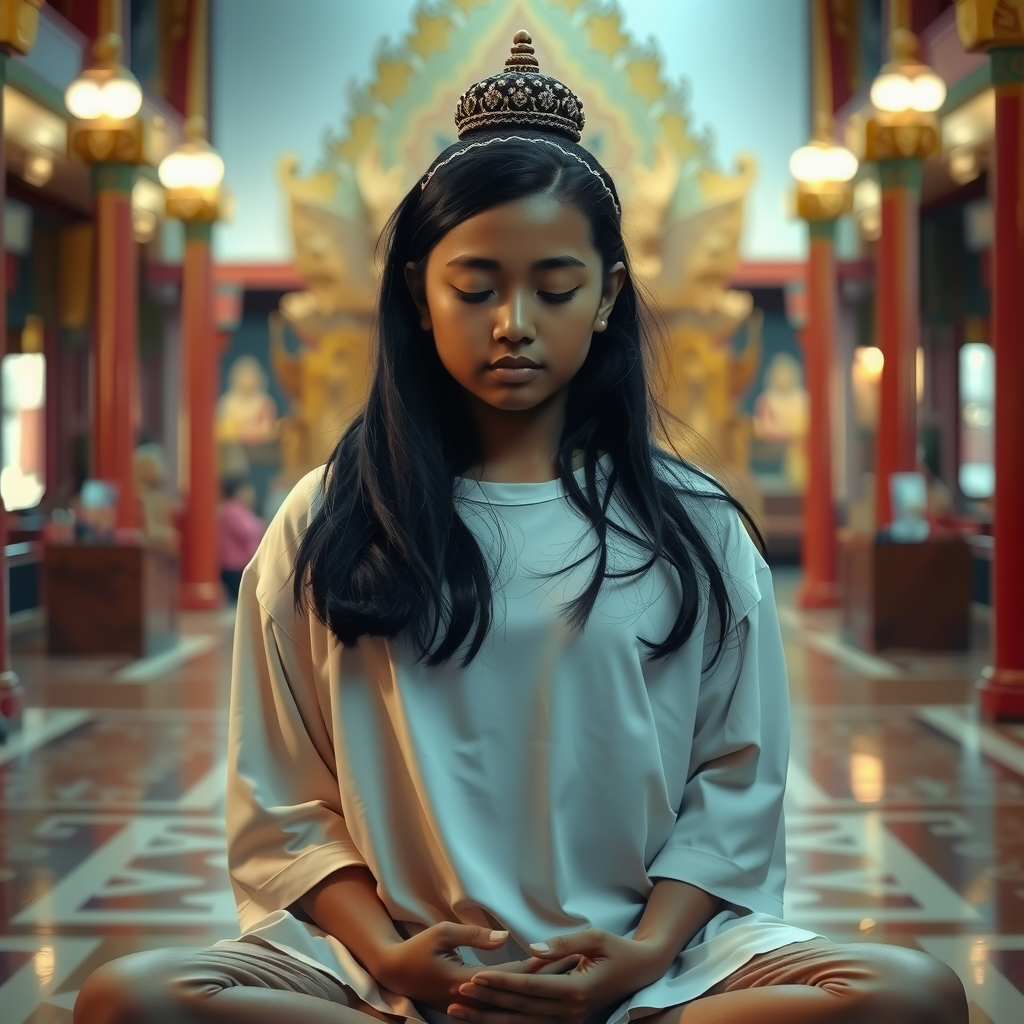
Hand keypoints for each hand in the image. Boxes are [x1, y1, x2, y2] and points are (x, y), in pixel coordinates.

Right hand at [375, 922, 578, 1013]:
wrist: (394, 973)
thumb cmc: (417, 949)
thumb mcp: (441, 933)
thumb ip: (474, 936)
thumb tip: (505, 937)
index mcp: (464, 983)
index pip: (512, 975)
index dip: (539, 964)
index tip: (565, 955)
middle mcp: (471, 1002)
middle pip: (518, 992)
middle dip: (548, 978)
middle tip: (576, 965)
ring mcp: (470, 1009)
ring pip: (513, 1002)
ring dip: (539, 989)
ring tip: (566, 975)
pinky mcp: (469, 1009)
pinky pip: (502, 1007)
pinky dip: (522, 998)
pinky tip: (540, 992)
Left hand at [450, 928, 671, 1023]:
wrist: (641, 971)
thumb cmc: (618, 949)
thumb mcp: (594, 938)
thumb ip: (562, 945)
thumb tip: (531, 950)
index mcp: (576, 991)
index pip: (529, 989)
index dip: (500, 984)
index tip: (474, 978)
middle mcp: (572, 1013)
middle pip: (520, 1010)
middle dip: (487, 1003)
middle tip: (457, 995)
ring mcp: (571, 1022)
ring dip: (490, 1019)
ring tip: (462, 1012)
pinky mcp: (569, 1023)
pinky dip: (507, 1023)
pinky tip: (486, 1020)